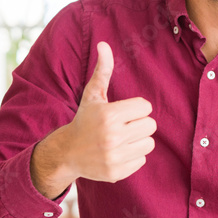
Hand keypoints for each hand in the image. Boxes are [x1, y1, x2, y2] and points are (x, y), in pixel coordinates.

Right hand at [31, 42, 156, 197]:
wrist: (67, 152)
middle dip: (138, 124)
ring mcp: (114, 157)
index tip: (121, 112)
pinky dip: (133, 156)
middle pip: (151, 125)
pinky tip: (117, 152)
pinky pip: (142, 159)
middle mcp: (112, 137)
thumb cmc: (85, 119)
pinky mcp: (117, 173)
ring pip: (149, 143)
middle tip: (122, 126)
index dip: (135, 108)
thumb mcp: (92, 95)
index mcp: (108, 115)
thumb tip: (104, 44)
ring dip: (138, 140)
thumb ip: (103, 71)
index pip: (145, 107)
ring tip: (121, 139)